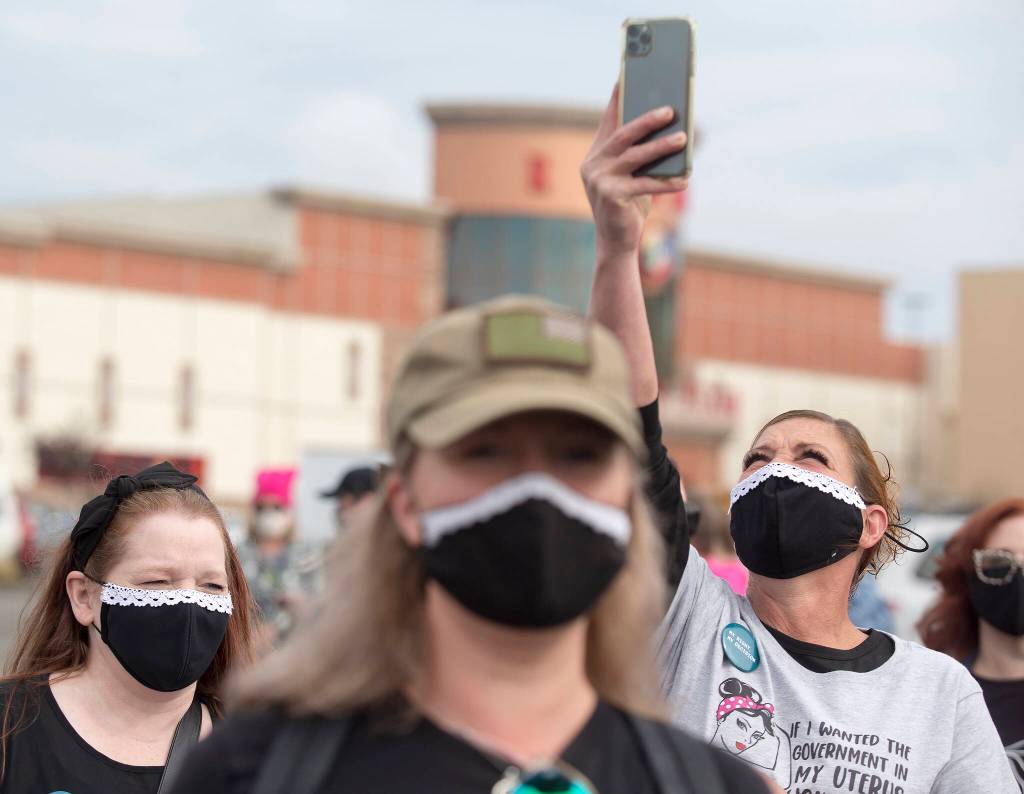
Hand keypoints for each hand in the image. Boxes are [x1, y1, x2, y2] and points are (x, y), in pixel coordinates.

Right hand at [580, 83, 688, 258]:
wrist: (615, 242)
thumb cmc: (628, 205)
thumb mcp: (633, 176)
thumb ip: (641, 155)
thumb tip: (672, 131)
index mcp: (596, 155)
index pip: (608, 120)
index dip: (618, 98)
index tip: (626, 75)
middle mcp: (593, 164)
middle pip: (622, 134)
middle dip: (647, 119)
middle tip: (670, 109)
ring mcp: (600, 180)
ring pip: (635, 156)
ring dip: (661, 146)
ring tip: (683, 138)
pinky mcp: (611, 197)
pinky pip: (645, 185)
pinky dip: (667, 182)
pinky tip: (685, 179)